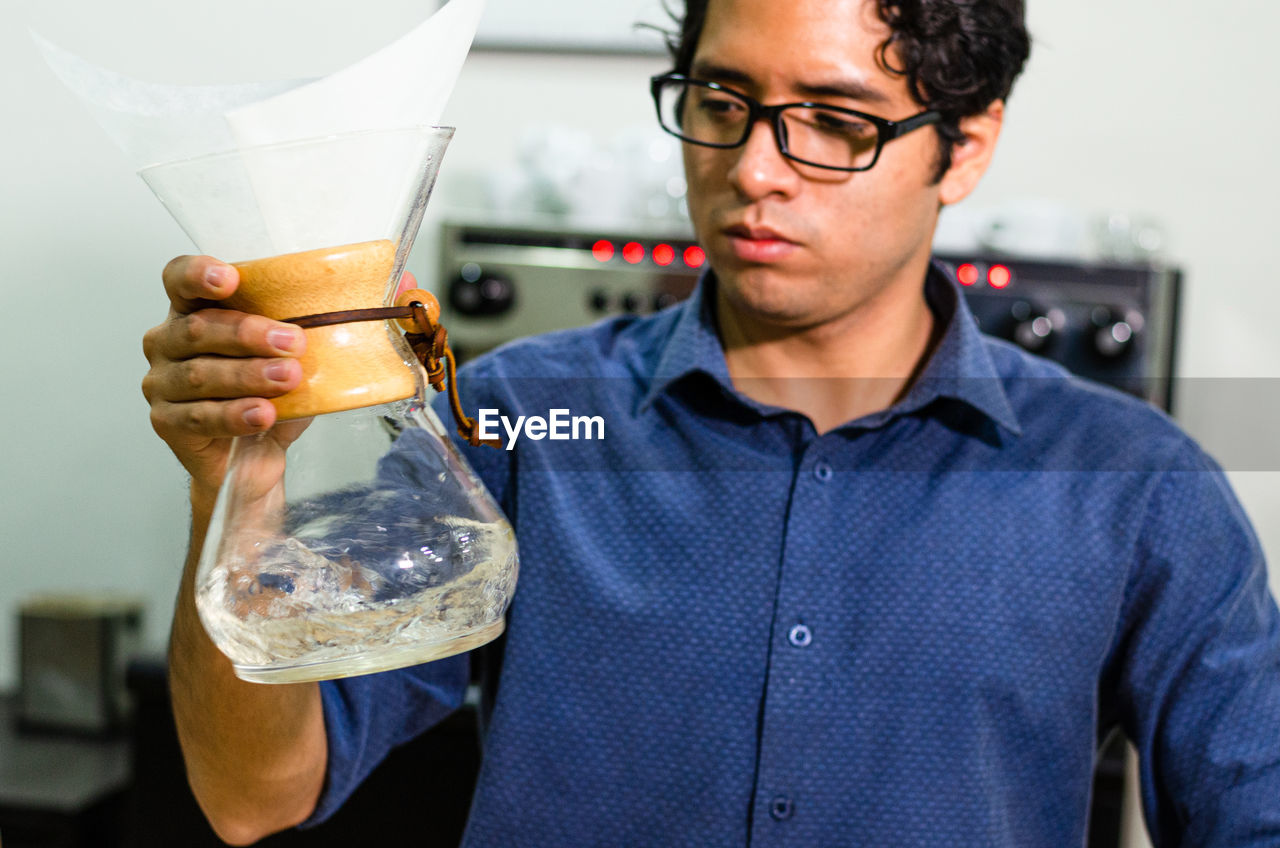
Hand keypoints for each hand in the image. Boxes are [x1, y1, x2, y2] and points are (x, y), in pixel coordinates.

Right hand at [142, 255, 308, 506]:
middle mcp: (168, 342)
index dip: (199, 274)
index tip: (230, 279)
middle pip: (198, 328)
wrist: (256, 457)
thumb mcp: (292, 358)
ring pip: (200, 374)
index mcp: (194, 312)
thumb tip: (362, 306)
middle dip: (248, 333)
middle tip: (292, 342)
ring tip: (287, 378)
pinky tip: (263, 414)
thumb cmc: (271, 397)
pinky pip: (199, 416)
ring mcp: (162, 383)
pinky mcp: (167, 422)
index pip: (180, 279)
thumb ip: (307, 330)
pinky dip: (235, 415)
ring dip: (248, 375)